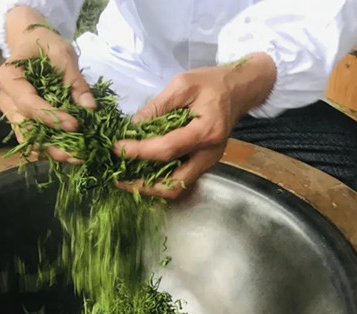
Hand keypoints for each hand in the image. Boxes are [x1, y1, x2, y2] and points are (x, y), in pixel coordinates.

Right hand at [0, 6, 95, 162]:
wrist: (32, 44)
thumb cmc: (44, 45)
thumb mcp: (63, 55)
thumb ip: (76, 82)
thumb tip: (90, 108)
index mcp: (9, 79)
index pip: (28, 104)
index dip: (51, 117)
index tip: (76, 125)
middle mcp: (6, 101)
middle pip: (25, 129)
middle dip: (51, 145)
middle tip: (76, 155)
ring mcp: (12, 114)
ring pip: (28, 140)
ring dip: (51, 151)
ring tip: (76, 157)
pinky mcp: (22, 123)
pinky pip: (33, 141)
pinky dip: (50, 149)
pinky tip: (70, 153)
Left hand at [114, 52, 275, 198]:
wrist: (240, 89)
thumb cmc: (213, 83)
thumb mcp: (183, 85)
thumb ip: (158, 106)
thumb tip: (133, 126)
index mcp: (206, 132)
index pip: (166, 150)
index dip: (139, 151)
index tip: (116, 148)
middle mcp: (209, 154)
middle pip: (175, 184)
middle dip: (145, 186)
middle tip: (119, 180)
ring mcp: (209, 162)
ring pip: (178, 187)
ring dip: (151, 187)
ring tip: (126, 179)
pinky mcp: (204, 162)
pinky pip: (181, 179)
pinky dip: (160, 180)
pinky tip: (142, 172)